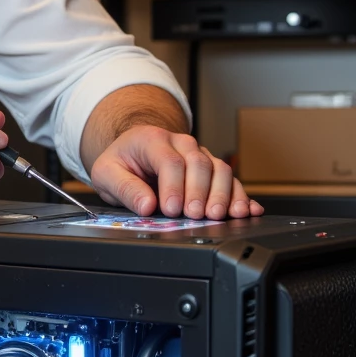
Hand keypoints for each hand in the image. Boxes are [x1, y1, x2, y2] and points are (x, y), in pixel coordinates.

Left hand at [89, 124, 263, 220]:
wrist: (133, 149)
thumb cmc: (121, 161)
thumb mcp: (107, 173)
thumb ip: (125, 188)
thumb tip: (146, 205)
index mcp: (153, 140)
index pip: (170, 161)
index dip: (174, 187)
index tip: (172, 209)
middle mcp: (181, 144)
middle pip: (199, 163)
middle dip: (200, 192)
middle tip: (196, 215)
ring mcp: (200, 154)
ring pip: (220, 169)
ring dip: (223, 194)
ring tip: (220, 215)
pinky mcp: (211, 169)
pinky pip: (231, 180)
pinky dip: (241, 196)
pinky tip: (248, 210)